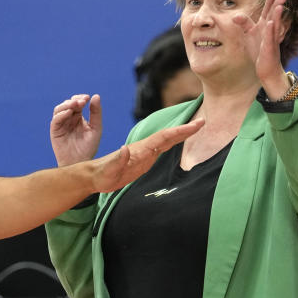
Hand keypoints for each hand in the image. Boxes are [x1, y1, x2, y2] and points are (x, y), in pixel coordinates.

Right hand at [51, 94, 102, 166]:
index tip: (87, 98)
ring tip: (75, 104)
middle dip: (75, 100)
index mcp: (78, 117)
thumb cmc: (89, 147)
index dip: (81, 98)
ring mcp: (61, 124)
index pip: (78, 103)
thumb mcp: (96, 128)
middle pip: (68, 104)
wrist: (80, 162)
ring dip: (67, 104)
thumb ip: (96, 113)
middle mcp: (68, 119)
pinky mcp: (55, 130)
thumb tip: (96, 96)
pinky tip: (69, 112)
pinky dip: (61, 114)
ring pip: (60, 109)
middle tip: (82, 101)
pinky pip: (56, 119)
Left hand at [89, 118, 204, 191]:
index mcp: (140, 149)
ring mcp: (145, 154)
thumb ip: (118, 160)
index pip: (163, 137)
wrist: (94, 176)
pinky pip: (161, 149)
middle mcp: (144, 148)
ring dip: (181, 134)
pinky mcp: (144, 160)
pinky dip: (172, 143)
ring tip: (196, 127)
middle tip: (203, 121)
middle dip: (185, 129)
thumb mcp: (109, 169)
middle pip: (168, 136)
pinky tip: (178, 140)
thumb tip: (126, 149)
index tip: (195, 124)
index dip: (180, 131)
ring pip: (166, 141)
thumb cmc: (101, 174)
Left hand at [233, 0, 289, 89]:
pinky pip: (270, 38)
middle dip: (277, 6)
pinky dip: (270, 31)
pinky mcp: (269, 49)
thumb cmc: (258, 51)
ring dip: (277, 16)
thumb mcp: (249, 36)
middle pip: (273, 17)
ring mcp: (271, 40)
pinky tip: (270, 23)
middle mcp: (270, 32)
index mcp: (265, 27)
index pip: (267, 13)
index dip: (270, 4)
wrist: (266, 69)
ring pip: (274, 26)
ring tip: (280, 6)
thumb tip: (234, 16)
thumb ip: (244, 24)